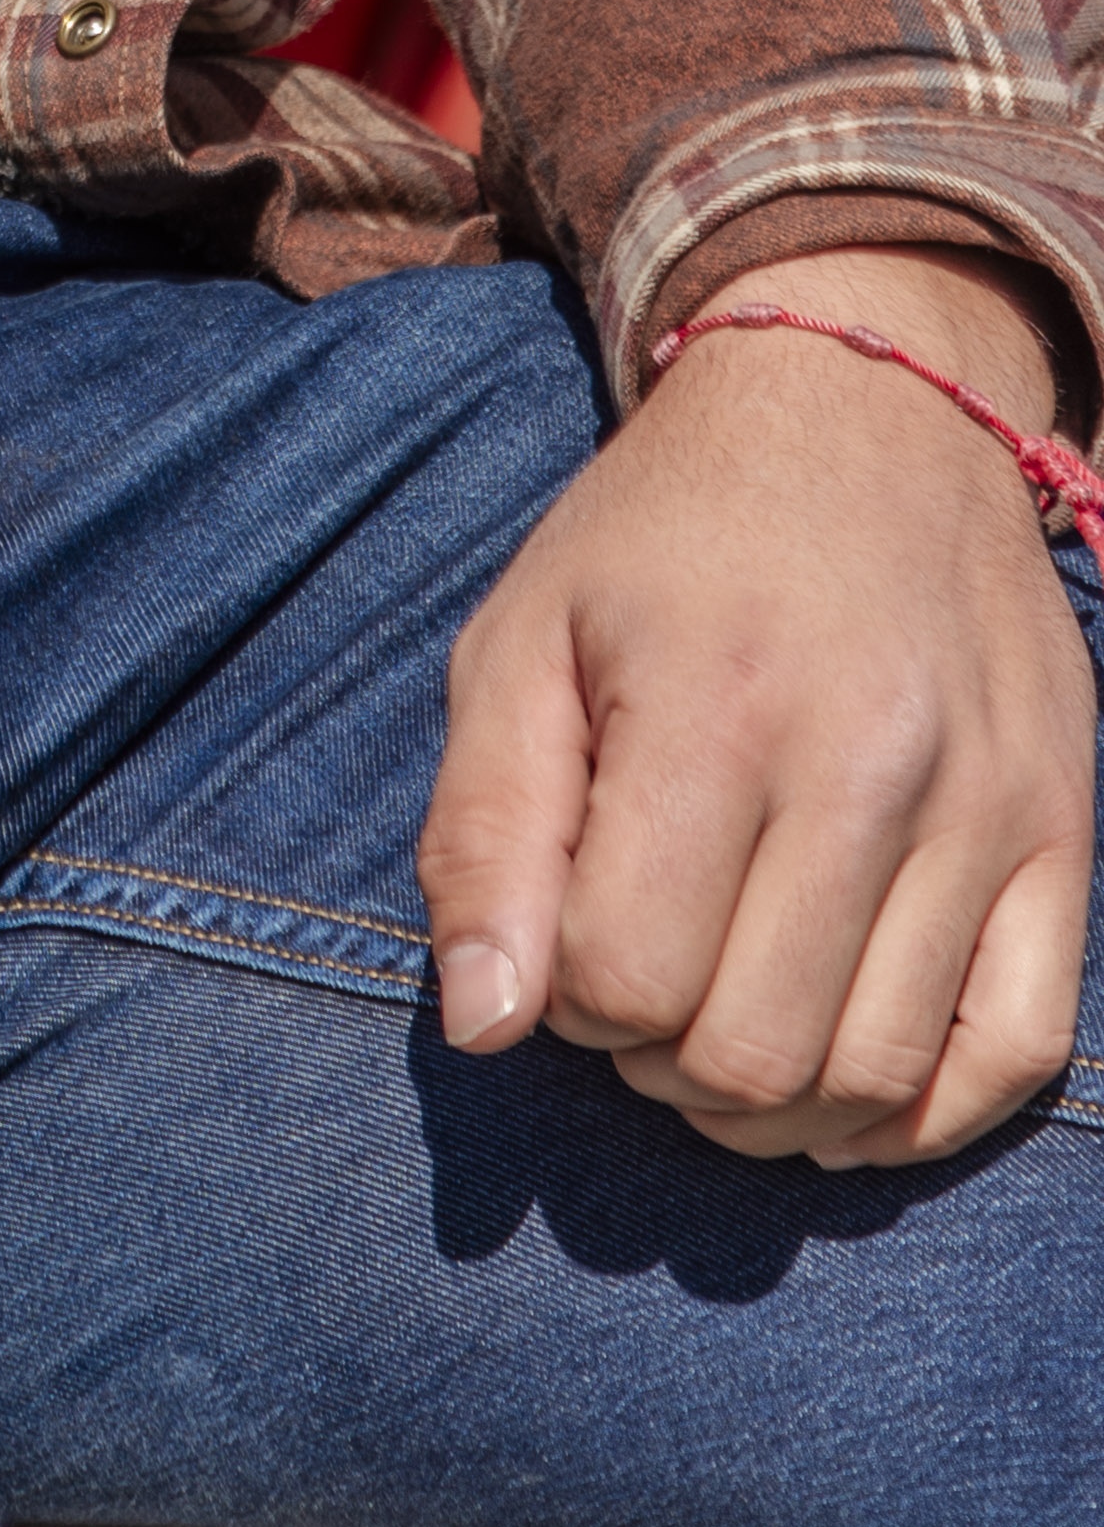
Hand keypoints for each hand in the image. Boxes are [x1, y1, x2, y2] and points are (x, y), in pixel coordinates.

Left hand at [418, 243, 1096, 1168]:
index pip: (623, 977)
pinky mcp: (1062, 834)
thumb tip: (488, 1027)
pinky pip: (1015, 1056)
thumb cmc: (663, 540)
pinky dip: (918, 1114)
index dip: (568, 996)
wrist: (861, 411)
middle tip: (641, 988)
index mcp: (713, 702)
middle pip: (750, 1053)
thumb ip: (481, 834)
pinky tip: (841, 1079)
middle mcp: (868, 761)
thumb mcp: (521, 638)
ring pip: (875, 1079)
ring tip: (723, 1022)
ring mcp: (984, 806)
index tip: (567, 936)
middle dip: (660, 1062)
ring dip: (774, 1105)